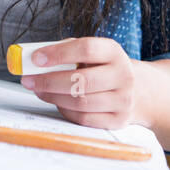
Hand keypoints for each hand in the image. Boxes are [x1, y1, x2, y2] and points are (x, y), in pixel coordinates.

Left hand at [20, 37, 140, 130]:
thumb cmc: (106, 68)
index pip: (86, 49)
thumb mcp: (95, 53)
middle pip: (80, 80)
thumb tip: (34, 57)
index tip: (36, 58)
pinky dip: (65, 111)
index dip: (58, 53)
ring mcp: (122, 100)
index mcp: (114, 52)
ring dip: (53, 97)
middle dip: (48, 81)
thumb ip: (67, 51)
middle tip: (28, 79)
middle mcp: (123, 75)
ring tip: (39, 90)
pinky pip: (83, 119)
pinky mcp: (118, 120)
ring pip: (80, 102)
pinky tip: (57, 102)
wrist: (141, 91)